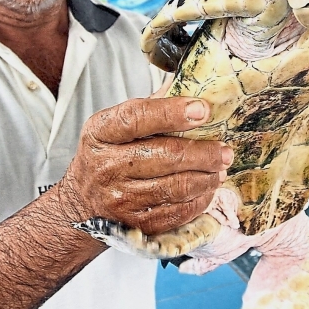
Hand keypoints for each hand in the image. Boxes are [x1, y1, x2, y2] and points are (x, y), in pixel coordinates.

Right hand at [61, 96, 231, 235]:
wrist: (83, 204)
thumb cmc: (108, 156)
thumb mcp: (115, 126)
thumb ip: (151, 107)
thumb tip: (190, 84)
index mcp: (101, 133)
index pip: (137, 117)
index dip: (172, 113)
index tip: (203, 109)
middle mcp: (107, 166)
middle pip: (167, 156)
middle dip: (205, 153)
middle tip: (225, 150)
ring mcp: (121, 199)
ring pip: (177, 187)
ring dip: (207, 177)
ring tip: (220, 168)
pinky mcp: (137, 224)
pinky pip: (178, 212)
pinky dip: (200, 199)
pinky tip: (207, 188)